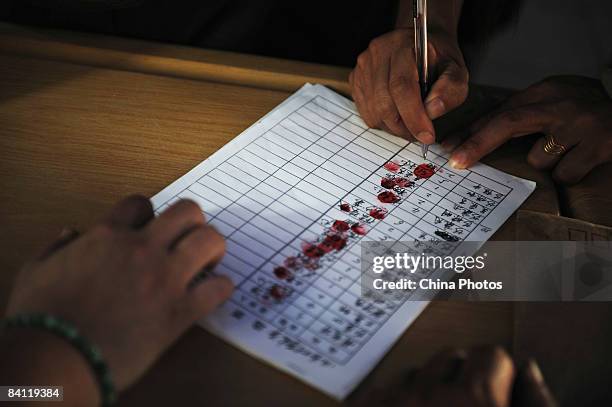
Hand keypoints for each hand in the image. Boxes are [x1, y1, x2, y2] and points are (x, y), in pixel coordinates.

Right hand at [5, 196, 232, 390]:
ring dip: (213, 247)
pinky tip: (214, 292)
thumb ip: (55, 248)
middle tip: (188, 239)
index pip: (141, 203)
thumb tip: (70, 235)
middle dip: (192, 221)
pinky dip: (221, 287)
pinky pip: (217, 288)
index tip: (149, 228)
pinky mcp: (181, 311)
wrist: (58, 357)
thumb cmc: (40, 318)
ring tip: (207, 261)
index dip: (147, 214)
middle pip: (187, 212)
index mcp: (108, 236)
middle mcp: (142, 249)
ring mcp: (166, 278)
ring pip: (210, 241)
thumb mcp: (35, 272)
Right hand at [349, 27, 467, 142]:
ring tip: (411, 123)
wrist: (419, 42)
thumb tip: (432, 111)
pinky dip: (383, 122)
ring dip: (394, 127)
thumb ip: (450, 89)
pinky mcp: (355, 79)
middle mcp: (377, 54)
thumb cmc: (438, 58)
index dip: (413, 116)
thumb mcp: (456, 70)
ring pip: (374, 112)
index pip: (401, 87)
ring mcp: (363, 67)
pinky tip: (397, 115)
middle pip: (384, 104)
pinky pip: (366, 112)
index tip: (427, 136)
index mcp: (402, 46)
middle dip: (404, 127)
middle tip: (421, 133)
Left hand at [380, 346, 555, 406]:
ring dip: (424, 389)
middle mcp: (432, 396)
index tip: (493, 393)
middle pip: (450, 358)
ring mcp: (395, 402)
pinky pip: (384, 388)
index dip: (494, 376)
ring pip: (415, 373)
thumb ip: (535, 403)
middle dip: (457, 378)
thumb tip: (528, 369)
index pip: (489, 355)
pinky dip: (396, 400)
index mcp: (476, 401)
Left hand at [446, 76, 611, 183]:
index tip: (447, 147)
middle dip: (477, 144)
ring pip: (538, 157)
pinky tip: (582, 158)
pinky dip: (567, 172)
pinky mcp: (598, 145)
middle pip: (508, 123)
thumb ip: (522, 114)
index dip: (470, 131)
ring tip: (567, 149)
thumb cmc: (585, 110)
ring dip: (545, 161)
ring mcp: (579, 124)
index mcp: (544, 92)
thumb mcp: (553, 101)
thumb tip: (475, 137)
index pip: (498, 111)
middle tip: (456, 162)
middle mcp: (559, 104)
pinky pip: (563, 173)